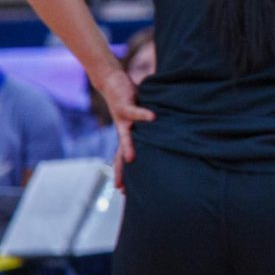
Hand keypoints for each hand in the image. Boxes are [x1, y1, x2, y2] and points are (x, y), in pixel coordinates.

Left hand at [95, 67, 154, 189]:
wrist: (111, 81)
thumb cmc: (128, 100)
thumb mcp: (137, 117)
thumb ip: (145, 127)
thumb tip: (163, 135)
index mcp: (125, 135)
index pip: (122, 159)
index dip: (123, 175)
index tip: (123, 192)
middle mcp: (122, 130)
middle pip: (120, 155)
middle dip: (120, 171)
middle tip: (121, 188)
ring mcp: (122, 119)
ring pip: (125, 137)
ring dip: (128, 148)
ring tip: (131, 160)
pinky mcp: (125, 105)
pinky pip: (135, 112)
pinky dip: (144, 115)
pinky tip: (153, 118)